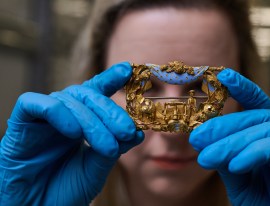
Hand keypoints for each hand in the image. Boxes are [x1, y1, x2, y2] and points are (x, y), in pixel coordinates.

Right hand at [0, 62, 143, 204]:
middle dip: (110, 111)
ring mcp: (41, 119)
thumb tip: (137, 131)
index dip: (110, 79)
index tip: (128, 71)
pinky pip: (35, 104)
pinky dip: (58, 113)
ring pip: (66, 100)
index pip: (95, 93)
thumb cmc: (66, 191)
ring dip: (91, 121)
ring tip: (105, 145)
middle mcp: (62, 116)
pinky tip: (73, 132)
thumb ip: (114, 147)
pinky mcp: (20, 124)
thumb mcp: (97, 168)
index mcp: (80, 122)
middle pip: (86, 95)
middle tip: (126, 131)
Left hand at [189, 69, 269, 204]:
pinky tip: (236, 166)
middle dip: (221, 126)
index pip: (255, 103)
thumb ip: (223, 155)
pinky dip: (256, 152)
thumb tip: (201, 138)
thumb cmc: (262, 199)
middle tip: (196, 139)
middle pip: (253, 116)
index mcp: (265, 134)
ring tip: (207, 158)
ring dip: (232, 143)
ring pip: (264, 129)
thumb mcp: (235, 175)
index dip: (241, 87)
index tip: (222, 75)